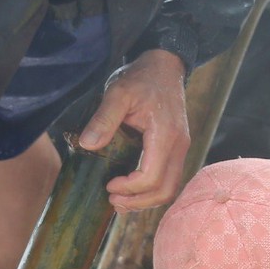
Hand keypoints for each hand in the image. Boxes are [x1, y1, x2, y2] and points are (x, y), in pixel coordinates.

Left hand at [80, 48, 190, 212]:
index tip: (108, 185)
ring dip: (146, 200)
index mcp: (165, 135)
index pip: (151, 177)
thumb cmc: (142, 78)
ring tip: (121, 199)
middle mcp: (179, 146)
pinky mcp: (177, 149)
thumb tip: (88, 145)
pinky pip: (169, 178)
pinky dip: (151, 189)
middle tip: (112, 200)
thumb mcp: (117, 93)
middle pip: (165, 190)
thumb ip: (103, 119)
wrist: (165, 66)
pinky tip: (132, 188)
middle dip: (138, 202)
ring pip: (170, 188)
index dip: (129, 188)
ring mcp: (181, 149)